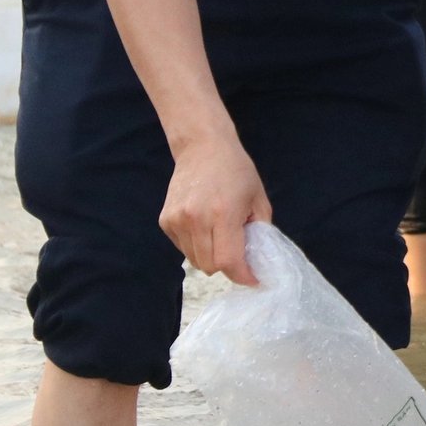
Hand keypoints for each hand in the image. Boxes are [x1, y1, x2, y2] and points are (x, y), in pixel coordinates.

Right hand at [158, 134, 273, 285]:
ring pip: (194, 260)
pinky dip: (196, 246)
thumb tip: (257, 259)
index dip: (242, 275)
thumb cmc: (236, 171)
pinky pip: (183, 248)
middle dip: (227, 266)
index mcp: (223, 214)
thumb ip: (260, 232)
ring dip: (210, 256)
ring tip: (220, 233)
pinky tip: (204, 226)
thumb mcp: (259, 199)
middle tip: (239, 253)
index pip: (227, 261)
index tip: (252, 278)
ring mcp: (177, 220)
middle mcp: (196, 219)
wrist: (202, 147)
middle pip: (209, 266)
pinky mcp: (165, 220)